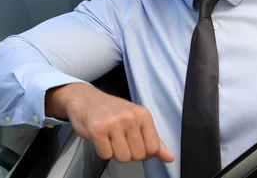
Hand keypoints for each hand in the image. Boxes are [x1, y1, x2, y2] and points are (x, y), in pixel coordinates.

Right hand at [49, 83, 174, 163]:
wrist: (86, 98)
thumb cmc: (113, 111)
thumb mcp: (137, 120)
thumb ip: (154, 140)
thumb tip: (170, 158)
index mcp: (143, 115)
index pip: (153, 148)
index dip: (144, 152)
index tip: (135, 143)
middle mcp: (130, 118)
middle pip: (138, 155)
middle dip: (128, 152)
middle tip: (119, 139)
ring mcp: (114, 123)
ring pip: (123, 158)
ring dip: (115, 152)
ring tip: (110, 138)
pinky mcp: (97, 130)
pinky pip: (106, 155)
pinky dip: (102, 151)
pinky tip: (101, 138)